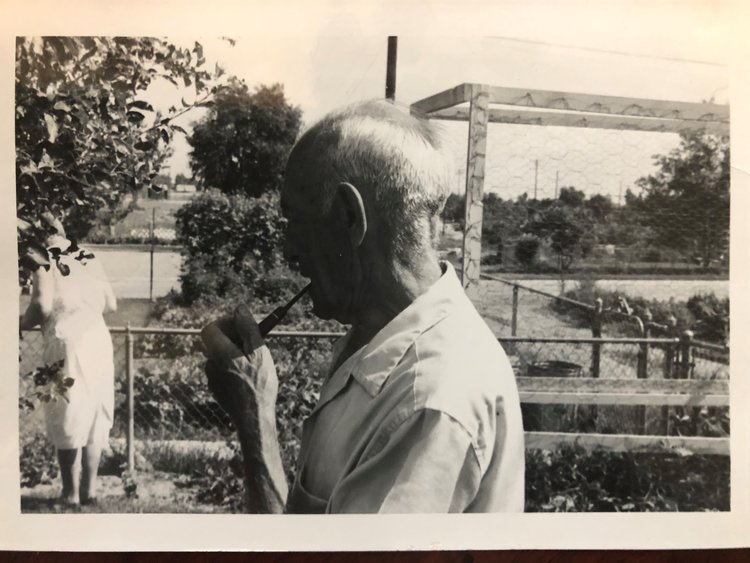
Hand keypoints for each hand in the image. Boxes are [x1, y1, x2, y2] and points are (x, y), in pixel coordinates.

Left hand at [201, 305, 277, 427]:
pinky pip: (224, 372)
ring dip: (236, 356)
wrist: (254, 418)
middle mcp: (211, 364)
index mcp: (218, 352)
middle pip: (217, 342)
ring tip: (256, 364)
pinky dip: (235, 370)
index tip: (241, 326)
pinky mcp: (217, 390)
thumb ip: (247, 327)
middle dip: (234, 339)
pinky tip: (250, 379)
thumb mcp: (259, 351)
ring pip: (222, 358)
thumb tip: (239, 309)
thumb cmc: (259, 384)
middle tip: (253, 345)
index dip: (224, 323)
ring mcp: (212, 379)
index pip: (210, 328)